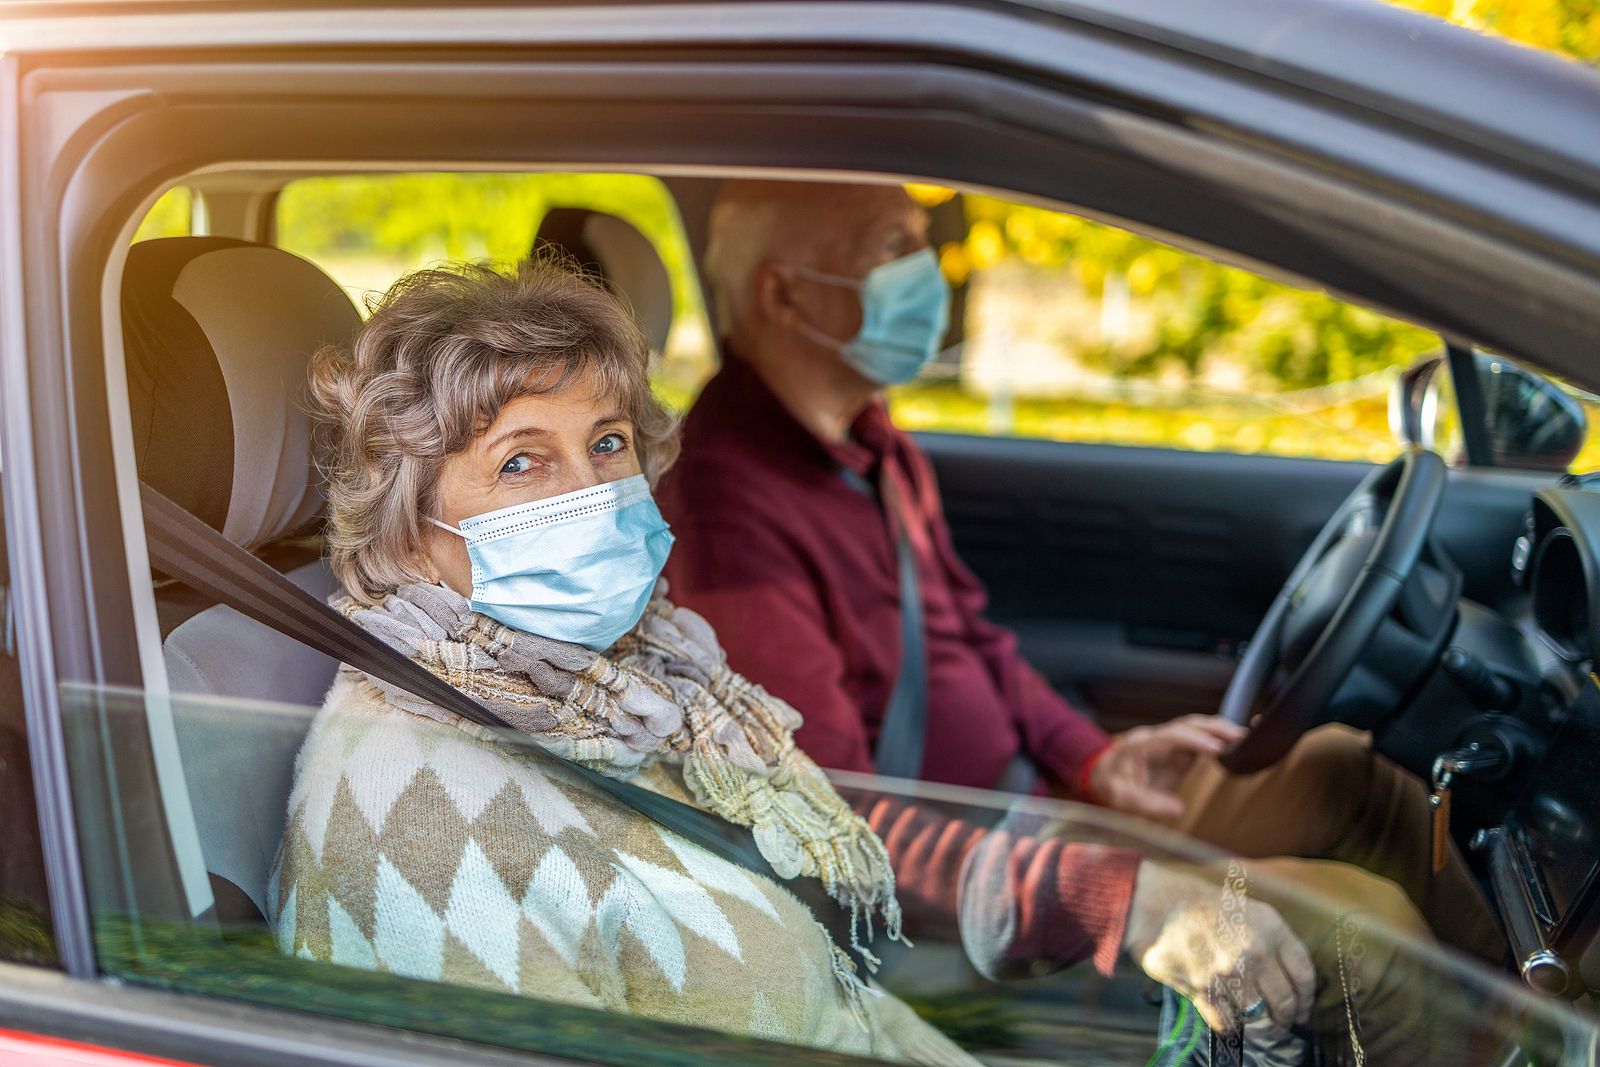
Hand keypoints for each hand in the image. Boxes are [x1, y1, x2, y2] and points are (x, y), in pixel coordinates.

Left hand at [1086, 715, 1245, 820]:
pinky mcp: (1175, 750)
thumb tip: (1177, 809)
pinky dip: (1215, 739)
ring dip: (1217, 730)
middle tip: (1239, 736)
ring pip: (1194, 728)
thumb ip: (1146, 803)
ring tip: (1242, 737)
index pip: (1171, 735)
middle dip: (1212, 728)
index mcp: (1140, 745)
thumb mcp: (1121, 798)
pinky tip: (1233, 743)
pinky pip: (1197, 740)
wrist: (1102, 775)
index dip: (1194, 740)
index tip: (1216, 749)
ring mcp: (1166, 742)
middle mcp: (1155, 738)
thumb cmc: (1110, 785)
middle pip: (1186, 724)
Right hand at [1124, 862, 1314, 1033]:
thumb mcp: (1249, 910)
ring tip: (1253, 1022)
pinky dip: (1229, 1025)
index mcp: (1271, 927)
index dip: (1307, 999)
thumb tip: (1292, 982)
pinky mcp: (1203, 989)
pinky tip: (1227, 1018)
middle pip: (1285, 1002)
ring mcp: (1229, 973)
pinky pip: (1227, 1022)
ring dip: (1257, 1024)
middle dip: (1284, 1018)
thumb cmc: (1204, 906)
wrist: (1157, 905)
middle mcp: (1255, 951)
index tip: (1303, 1010)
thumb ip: (1274, 941)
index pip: (1304, 975)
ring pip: (1258, 1017)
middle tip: (1279, 1022)